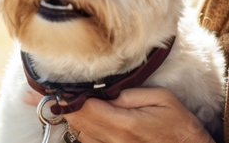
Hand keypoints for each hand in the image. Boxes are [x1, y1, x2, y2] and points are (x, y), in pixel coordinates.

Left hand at [63, 87, 213, 142]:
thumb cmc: (179, 126)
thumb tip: (106, 92)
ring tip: (66, 103)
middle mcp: (115, 141)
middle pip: (78, 123)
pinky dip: (85, 131)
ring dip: (73, 119)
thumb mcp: (161, 98)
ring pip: (81, 135)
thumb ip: (131, 94)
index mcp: (124, 124)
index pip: (84, 109)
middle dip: (64, 107)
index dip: (66, 98)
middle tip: (48, 95)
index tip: (53, 90)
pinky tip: (86, 120)